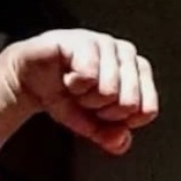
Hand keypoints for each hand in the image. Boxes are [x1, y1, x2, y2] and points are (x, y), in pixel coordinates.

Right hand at [8, 29, 157, 154]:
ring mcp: (105, 43)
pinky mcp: (82, 40)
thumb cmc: (66, 97)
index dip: (123, 121)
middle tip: (88, 101)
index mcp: (136, 72)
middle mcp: (125, 53)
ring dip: (86, 98)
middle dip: (103, 111)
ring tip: (76, 88)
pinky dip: (75, 85)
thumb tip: (122, 141)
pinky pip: (89, 75)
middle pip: (129, 102)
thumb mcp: (92, 124)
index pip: (147, 108)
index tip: (106, 115)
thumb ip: (111, 136)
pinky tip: (68, 77)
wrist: (33, 81)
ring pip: (109, 90)